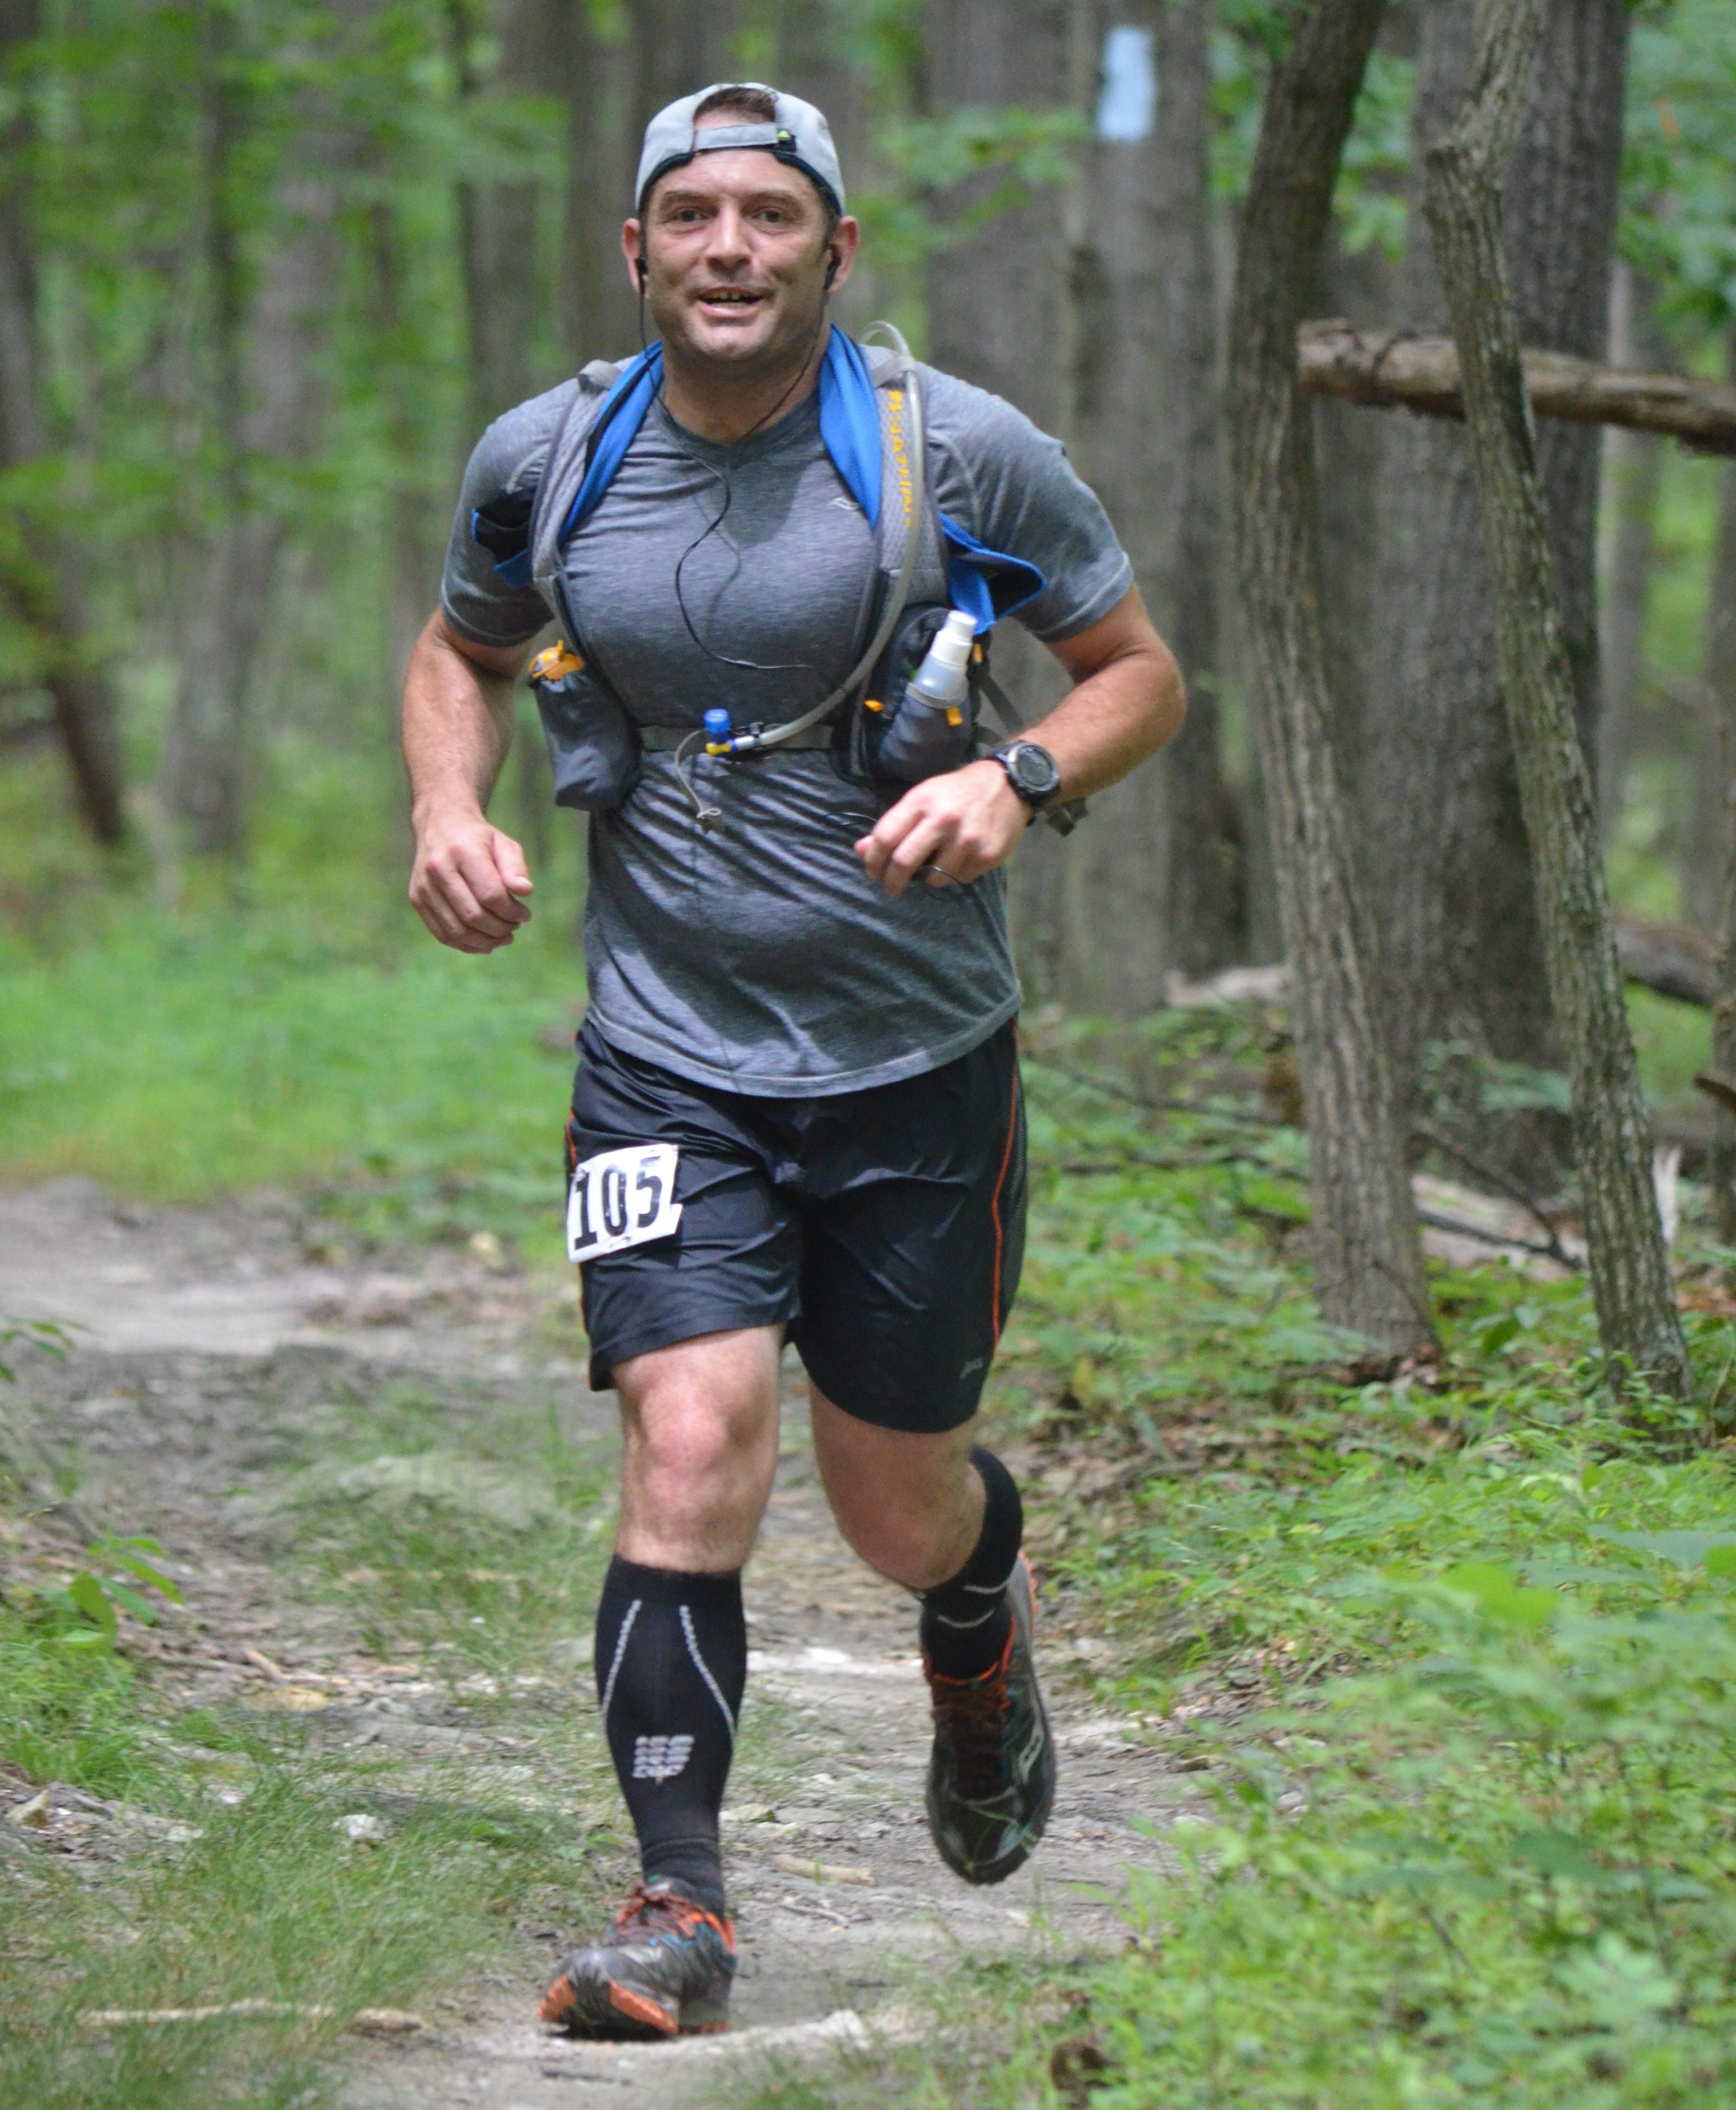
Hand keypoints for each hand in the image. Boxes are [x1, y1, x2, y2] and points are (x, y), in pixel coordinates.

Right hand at [409, 803, 532, 952]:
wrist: (440, 825)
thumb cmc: (480, 838)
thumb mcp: (504, 844)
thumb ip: (516, 867)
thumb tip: (525, 892)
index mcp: (462, 851)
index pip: (490, 895)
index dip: (512, 912)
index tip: (525, 914)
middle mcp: (438, 869)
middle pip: (473, 916)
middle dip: (500, 929)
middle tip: (515, 926)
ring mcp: (424, 886)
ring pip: (457, 931)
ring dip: (485, 942)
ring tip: (504, 938)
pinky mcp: (417, 899)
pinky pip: (442, 934)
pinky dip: (466, 945)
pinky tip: (485, 943)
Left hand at [854, 759, 1029, 899]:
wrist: (1007, 785)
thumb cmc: (956, 792)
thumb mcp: (922, 798)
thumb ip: (893, 825)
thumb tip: (861, 850)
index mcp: (921, 802)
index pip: (885, 838)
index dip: (873, 860)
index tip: (873, 871)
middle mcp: (943, 820)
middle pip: (904, 862)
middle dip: (891, 881)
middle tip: (890, 888)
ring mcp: (967, 839)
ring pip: (934, 879)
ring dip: (929, 878)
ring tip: (936, 865)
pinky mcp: (986, 855)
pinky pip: (960, 879)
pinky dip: (955, 875)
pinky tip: (960, 858)